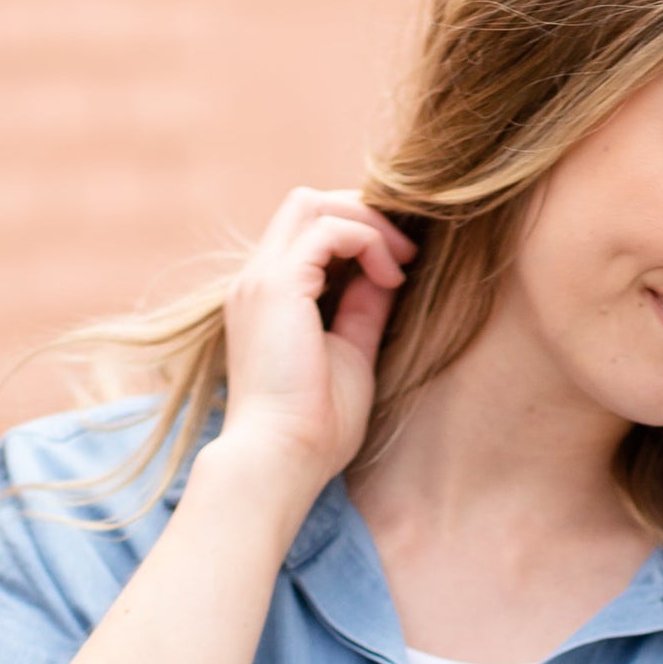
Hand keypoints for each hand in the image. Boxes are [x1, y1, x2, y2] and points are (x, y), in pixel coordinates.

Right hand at [218, 185, 416, 496]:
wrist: (280, 460)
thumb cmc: (315, 427)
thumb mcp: (351, 354)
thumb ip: (364, 309)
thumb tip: (389, 274)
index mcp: (267, 298)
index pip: (306, 232)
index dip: (356, 234)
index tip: (398, 267)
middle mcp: (256, 280)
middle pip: (307, 204)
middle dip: (362, 215)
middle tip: (406, 252)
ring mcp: (261, 279)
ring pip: (314, 204)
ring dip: (367, 224)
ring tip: (403, 263)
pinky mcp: (278, 285)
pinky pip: (328, 230)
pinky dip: (367, 241)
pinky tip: (392, 277)